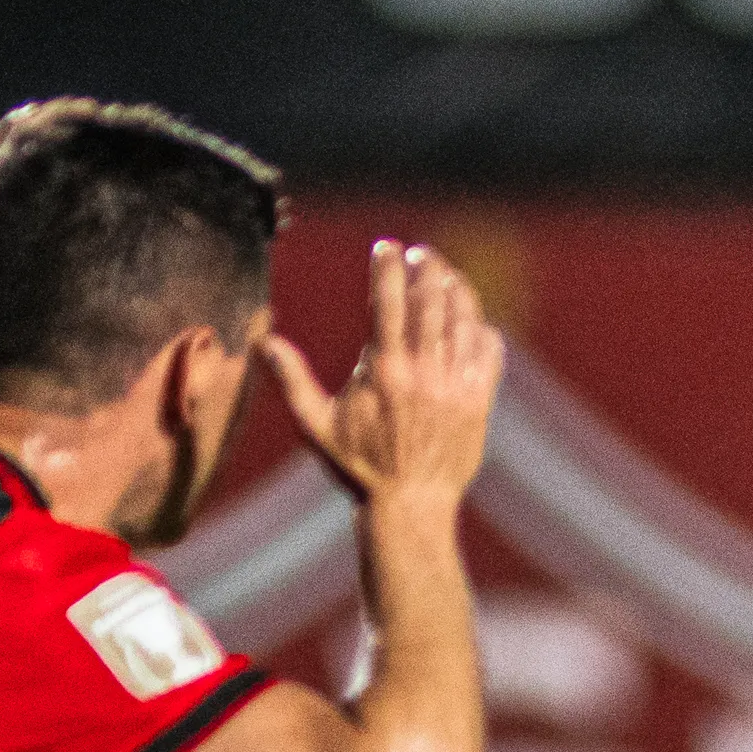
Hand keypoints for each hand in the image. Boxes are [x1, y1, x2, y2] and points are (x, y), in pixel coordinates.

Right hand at [278, 240, 501, 506]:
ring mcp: (455, 385)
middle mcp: (423, 373)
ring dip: (456, 289)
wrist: (411, 505)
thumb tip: (264, 340)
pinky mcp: (479, 401)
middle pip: (431, 300)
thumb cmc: (358, 467)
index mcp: (383, 372)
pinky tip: (471, 318)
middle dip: (427, 267)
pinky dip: (481, 327)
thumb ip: (292, 380)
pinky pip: (488, 350)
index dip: (388, 267)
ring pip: (463, 319)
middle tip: (420, 253)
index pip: (387, 302)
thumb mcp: (317, 426)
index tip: (385, 246)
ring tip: (445, 275)